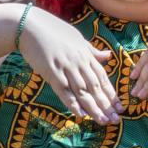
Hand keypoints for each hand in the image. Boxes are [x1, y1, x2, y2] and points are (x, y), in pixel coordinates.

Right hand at [18, 7, 118, 121]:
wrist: (28, 26)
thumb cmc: (52, 31)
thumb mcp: (76, 38)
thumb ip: (91, 51)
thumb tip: (107, 56)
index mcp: (85, 55)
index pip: (102, 78)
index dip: (111, 94)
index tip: (120, 107)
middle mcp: (78, 62)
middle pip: (95, 87)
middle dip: (106, 104)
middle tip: (115, 119)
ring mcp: (65, 67)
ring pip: (82, 91)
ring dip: (93, 107)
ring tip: (102, 121)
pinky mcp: (51, 72)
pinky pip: (63, 90)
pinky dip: (72, 103)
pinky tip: (80, 114)